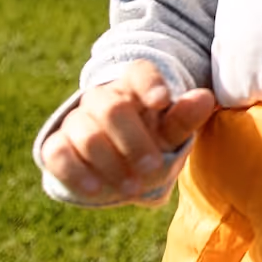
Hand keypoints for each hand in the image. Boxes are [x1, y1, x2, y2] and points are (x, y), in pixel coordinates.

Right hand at [37, 59, 216, 201]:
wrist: (114, 162)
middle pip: (112, 109)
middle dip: (133, 140)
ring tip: (132, 188)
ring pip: (86, 133)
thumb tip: (205, 98)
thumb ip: (185, 117)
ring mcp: (76, 120)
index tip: (162, 101)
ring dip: (110, 163)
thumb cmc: (148, 141)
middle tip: (152, 167)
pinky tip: (96, 189)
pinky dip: (76, 172)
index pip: (139, 72)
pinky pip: (58, 153)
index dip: (149, 84)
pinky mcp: (56, 144)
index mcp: (133, 87)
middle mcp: (101, 98)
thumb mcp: (169, 132)